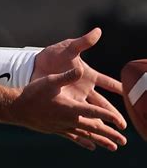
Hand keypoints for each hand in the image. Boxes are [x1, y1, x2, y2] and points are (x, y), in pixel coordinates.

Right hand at [11, 67, 126, 150]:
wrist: (17, 108)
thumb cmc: (33, 93)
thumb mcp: (51, 80)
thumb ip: (67, 76)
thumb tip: (81, 69)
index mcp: (70, 108)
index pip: (94, 113)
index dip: (109, 117)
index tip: (121, 123)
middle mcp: (69, 120)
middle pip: (93, 129)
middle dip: (109, 134)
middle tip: (123, 140)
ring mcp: (63, 127)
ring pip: (86, 135)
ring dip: (101, 141)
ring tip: (114, 147)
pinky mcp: (56, 130)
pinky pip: (74, 138)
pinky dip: (84, 142)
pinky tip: (91, 146)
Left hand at [29, 28, 126, 149]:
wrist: (34, 65)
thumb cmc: (52, 54)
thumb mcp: (68, 48)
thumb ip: (83, 42)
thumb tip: (98, 30)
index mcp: (88, 75)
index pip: (108, 83)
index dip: (120, 88)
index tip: (132, 95)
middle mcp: (84, 87)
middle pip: (102, 103)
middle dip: (114, 114)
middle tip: (124, 125)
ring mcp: (74, 96)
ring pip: (91, 112)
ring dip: (100, 123)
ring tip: (111, 136)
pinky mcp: (63, 102)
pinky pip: (76, 116)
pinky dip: (83, 125)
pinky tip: (90, 137)